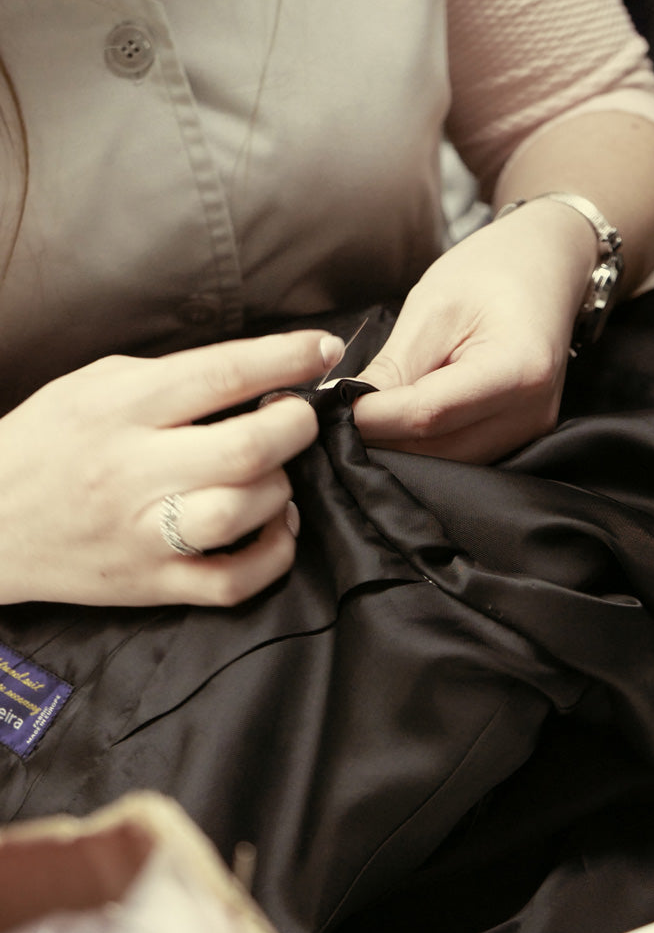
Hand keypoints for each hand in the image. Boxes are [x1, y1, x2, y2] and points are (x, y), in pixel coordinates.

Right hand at [0, 331, 343, 606]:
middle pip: (247, 448)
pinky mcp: (152, 583)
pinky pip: (234, 581)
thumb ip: (173, 378)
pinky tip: (276, 526)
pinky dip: (274, 553)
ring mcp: (144, 533)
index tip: (324, 349)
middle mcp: (134, 471)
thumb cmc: (48, 441)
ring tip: (276, 474)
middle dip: (295, 425)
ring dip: (282, 488)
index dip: (287, 358)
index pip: (222, 375)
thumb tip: (260, 373)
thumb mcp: (96, 385)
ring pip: (245, 511)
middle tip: (298, 417)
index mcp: (122, 409)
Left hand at [354, 200, 593, 462]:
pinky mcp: (522, 438)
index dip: (374, 417)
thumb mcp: (433, 307)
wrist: (546, 267)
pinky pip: (463, 456)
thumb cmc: (492, 272)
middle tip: (337, 417)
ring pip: (448, 462)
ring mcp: (531, 431)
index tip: (333, 406)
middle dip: (383, 438)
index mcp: (518, 370)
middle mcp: (532, 414)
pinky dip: (425, 446)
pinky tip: (399, 421)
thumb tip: (346, 408)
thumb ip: (394, 366)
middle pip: (439, 450)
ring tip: (366, 416)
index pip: (429, 415)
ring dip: (401, 447)